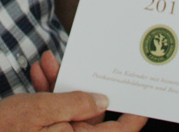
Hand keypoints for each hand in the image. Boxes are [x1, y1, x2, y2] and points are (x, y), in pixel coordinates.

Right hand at [23, 51, 146, 130]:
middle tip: (73, 61)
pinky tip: (37, 76)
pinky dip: (47, 97)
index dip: (133, 117)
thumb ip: (74, 104)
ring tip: (47, 63)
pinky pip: (53, 118)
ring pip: (69, 113)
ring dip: (60, 86)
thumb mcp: (39, 111)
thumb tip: (102, 102)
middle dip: (82, 86)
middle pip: (91, 118)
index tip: (141, 98)